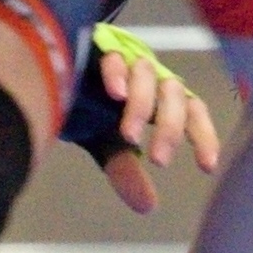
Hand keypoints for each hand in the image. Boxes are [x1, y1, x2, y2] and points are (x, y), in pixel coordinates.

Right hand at [71, 22, 220, 215]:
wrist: (45, 71)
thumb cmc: (86, 106)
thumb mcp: (108, 144)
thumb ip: (126, 169)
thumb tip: (147, 206)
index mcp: (158, 97)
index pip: (192, 112)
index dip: (203, 136)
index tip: (207, 167)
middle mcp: (149, 76)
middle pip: (174, 95)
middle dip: (170, 129)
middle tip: (158, 161)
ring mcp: (125, 58)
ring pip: (148, 74)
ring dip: (143, 105)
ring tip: (129, 135)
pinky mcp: (97, 47)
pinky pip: (114, 56)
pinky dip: (117, 73)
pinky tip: (115, 94)